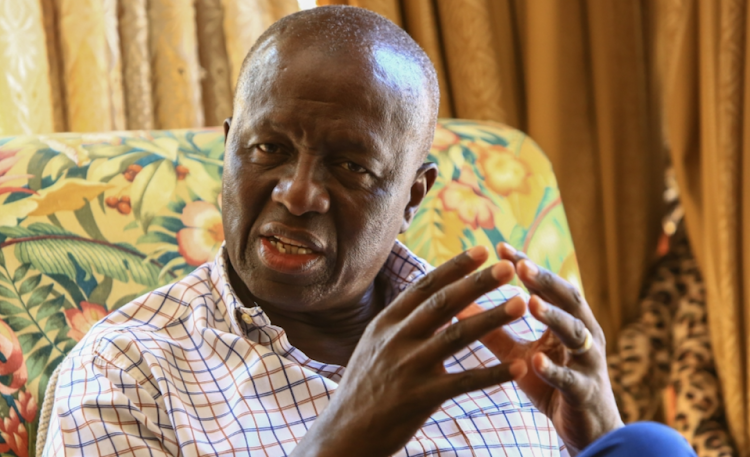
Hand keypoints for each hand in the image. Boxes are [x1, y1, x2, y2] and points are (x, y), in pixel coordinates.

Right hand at [293, 246, 527, 456]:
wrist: (344, 432)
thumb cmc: (365, 386)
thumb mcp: (374, 343)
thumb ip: (401, 320)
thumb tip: (426, 292)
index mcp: (386, 323)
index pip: (424, 286)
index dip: (455, 267)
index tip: (482, 250)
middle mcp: (396, 339)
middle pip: (443, 303)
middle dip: (478, 283)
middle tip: (509, 267)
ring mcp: (408, 367)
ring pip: (456, 336)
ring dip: (492, 318)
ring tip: (521, 304)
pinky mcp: (420, 397)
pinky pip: (463, 382)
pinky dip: (492, 373)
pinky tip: (517, 367)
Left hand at [458, 243, 622, 454]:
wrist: (585, 431)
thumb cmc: (551, 385)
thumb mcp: (519, 354)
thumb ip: (494, 330)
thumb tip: (459, 305)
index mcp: (569, 321)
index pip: (549, 286)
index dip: (528, 266)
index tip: (502, 247)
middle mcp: (585, 336)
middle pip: (569, 300)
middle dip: (545, 281)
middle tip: (520, 266)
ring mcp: (589, 364)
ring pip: (576, 335)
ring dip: (553, 317)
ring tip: (530, 303)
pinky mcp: (585, 393)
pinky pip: (571, 379)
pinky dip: (554, 369)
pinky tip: (535, 361)